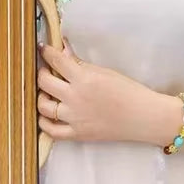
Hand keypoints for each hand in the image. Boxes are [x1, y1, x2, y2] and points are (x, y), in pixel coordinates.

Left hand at [36, 40, 159, 144]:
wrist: (143, 117)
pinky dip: (44, 123)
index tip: (42, 48)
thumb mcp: (104, 72)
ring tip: (46, 92)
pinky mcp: (78, 134)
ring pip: (43, 106)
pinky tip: (45, 115)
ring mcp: (74, 118)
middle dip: (41, 73)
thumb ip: (80, 63)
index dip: (46, 52)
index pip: (56, 60)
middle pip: (44, 82)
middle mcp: (75, 98)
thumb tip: (63, 51)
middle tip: (44, 70)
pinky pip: (52, 131)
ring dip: (40, 96)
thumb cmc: (128, 91)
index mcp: (83, 78)